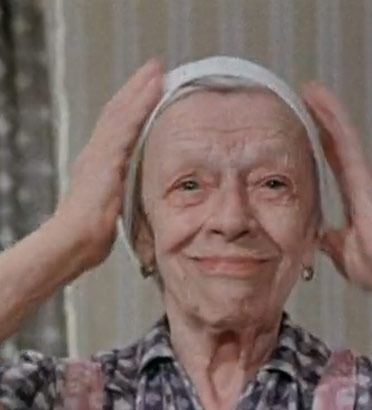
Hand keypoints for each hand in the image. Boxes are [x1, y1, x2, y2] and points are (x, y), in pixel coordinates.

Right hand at [54, 59, 162, 268]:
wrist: (73, 241)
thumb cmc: (91, 234)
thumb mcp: (112, 208)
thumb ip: (123, 194)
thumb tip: (135, 196)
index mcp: (99, 162)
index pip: (117, 125)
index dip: (133, 104)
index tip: (150, 87)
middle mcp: (97, 152)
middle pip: (118, 110)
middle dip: (137, 87)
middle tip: (156, 67)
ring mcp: (100, 153)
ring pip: (121, 112)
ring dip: (140, 89)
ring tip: (158, 70)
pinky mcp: (106, 159)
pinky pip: (126, 126)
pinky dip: (140, 106)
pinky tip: (153, 92)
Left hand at [302, 82, 371, 305]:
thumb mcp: (342, 253)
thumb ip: (331, 241)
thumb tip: (320, 238)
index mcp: (355, 199)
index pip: (333, 164)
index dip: (321, 144)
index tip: (309, 126)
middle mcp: (359, 182)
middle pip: (336, 143)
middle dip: (322, 120)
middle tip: (306, 96)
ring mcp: (362, 175)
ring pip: (342, 134)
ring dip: (326, 111)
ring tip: (310, 89)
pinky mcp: (363, 173)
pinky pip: (346, 139)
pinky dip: (333, 117)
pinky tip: (321, 99)